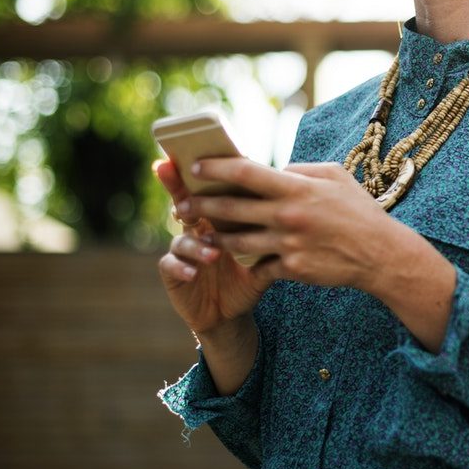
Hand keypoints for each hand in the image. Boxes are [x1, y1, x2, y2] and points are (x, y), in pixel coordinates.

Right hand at [153, 159, 270, 334]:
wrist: (232, 312)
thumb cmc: (250, 275)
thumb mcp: (265, 251)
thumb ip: (274, 227)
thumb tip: (298, 200)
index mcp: (218, 217)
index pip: (210, 190)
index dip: (202, 173)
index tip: (197, 156)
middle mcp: (196, 228)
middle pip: (184, 202)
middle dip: (179, 191)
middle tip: (181, 186)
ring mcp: (182, 249)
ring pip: (182, 238)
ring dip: (196, 244)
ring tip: (213, 253)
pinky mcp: (173, 272)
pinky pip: (170, 265)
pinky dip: (182, 266)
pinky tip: (193, 272)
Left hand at [178, 158, 396, 289]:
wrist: (380, 254)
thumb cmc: (358, 210)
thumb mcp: (335, 176)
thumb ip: (301, 171)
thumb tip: (275, 170)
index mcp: (296, 188)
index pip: (245, 172)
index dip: (215, 168)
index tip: (196, 167)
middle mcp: (287, 215)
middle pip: (230, 209)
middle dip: (200, 205)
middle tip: (182, 204)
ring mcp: (288, 244)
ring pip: (237, 241)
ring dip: (215, 237)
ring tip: (202, 234)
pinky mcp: (291, 269)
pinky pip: (259, 265)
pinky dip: (249, 262)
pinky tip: (238, 259)